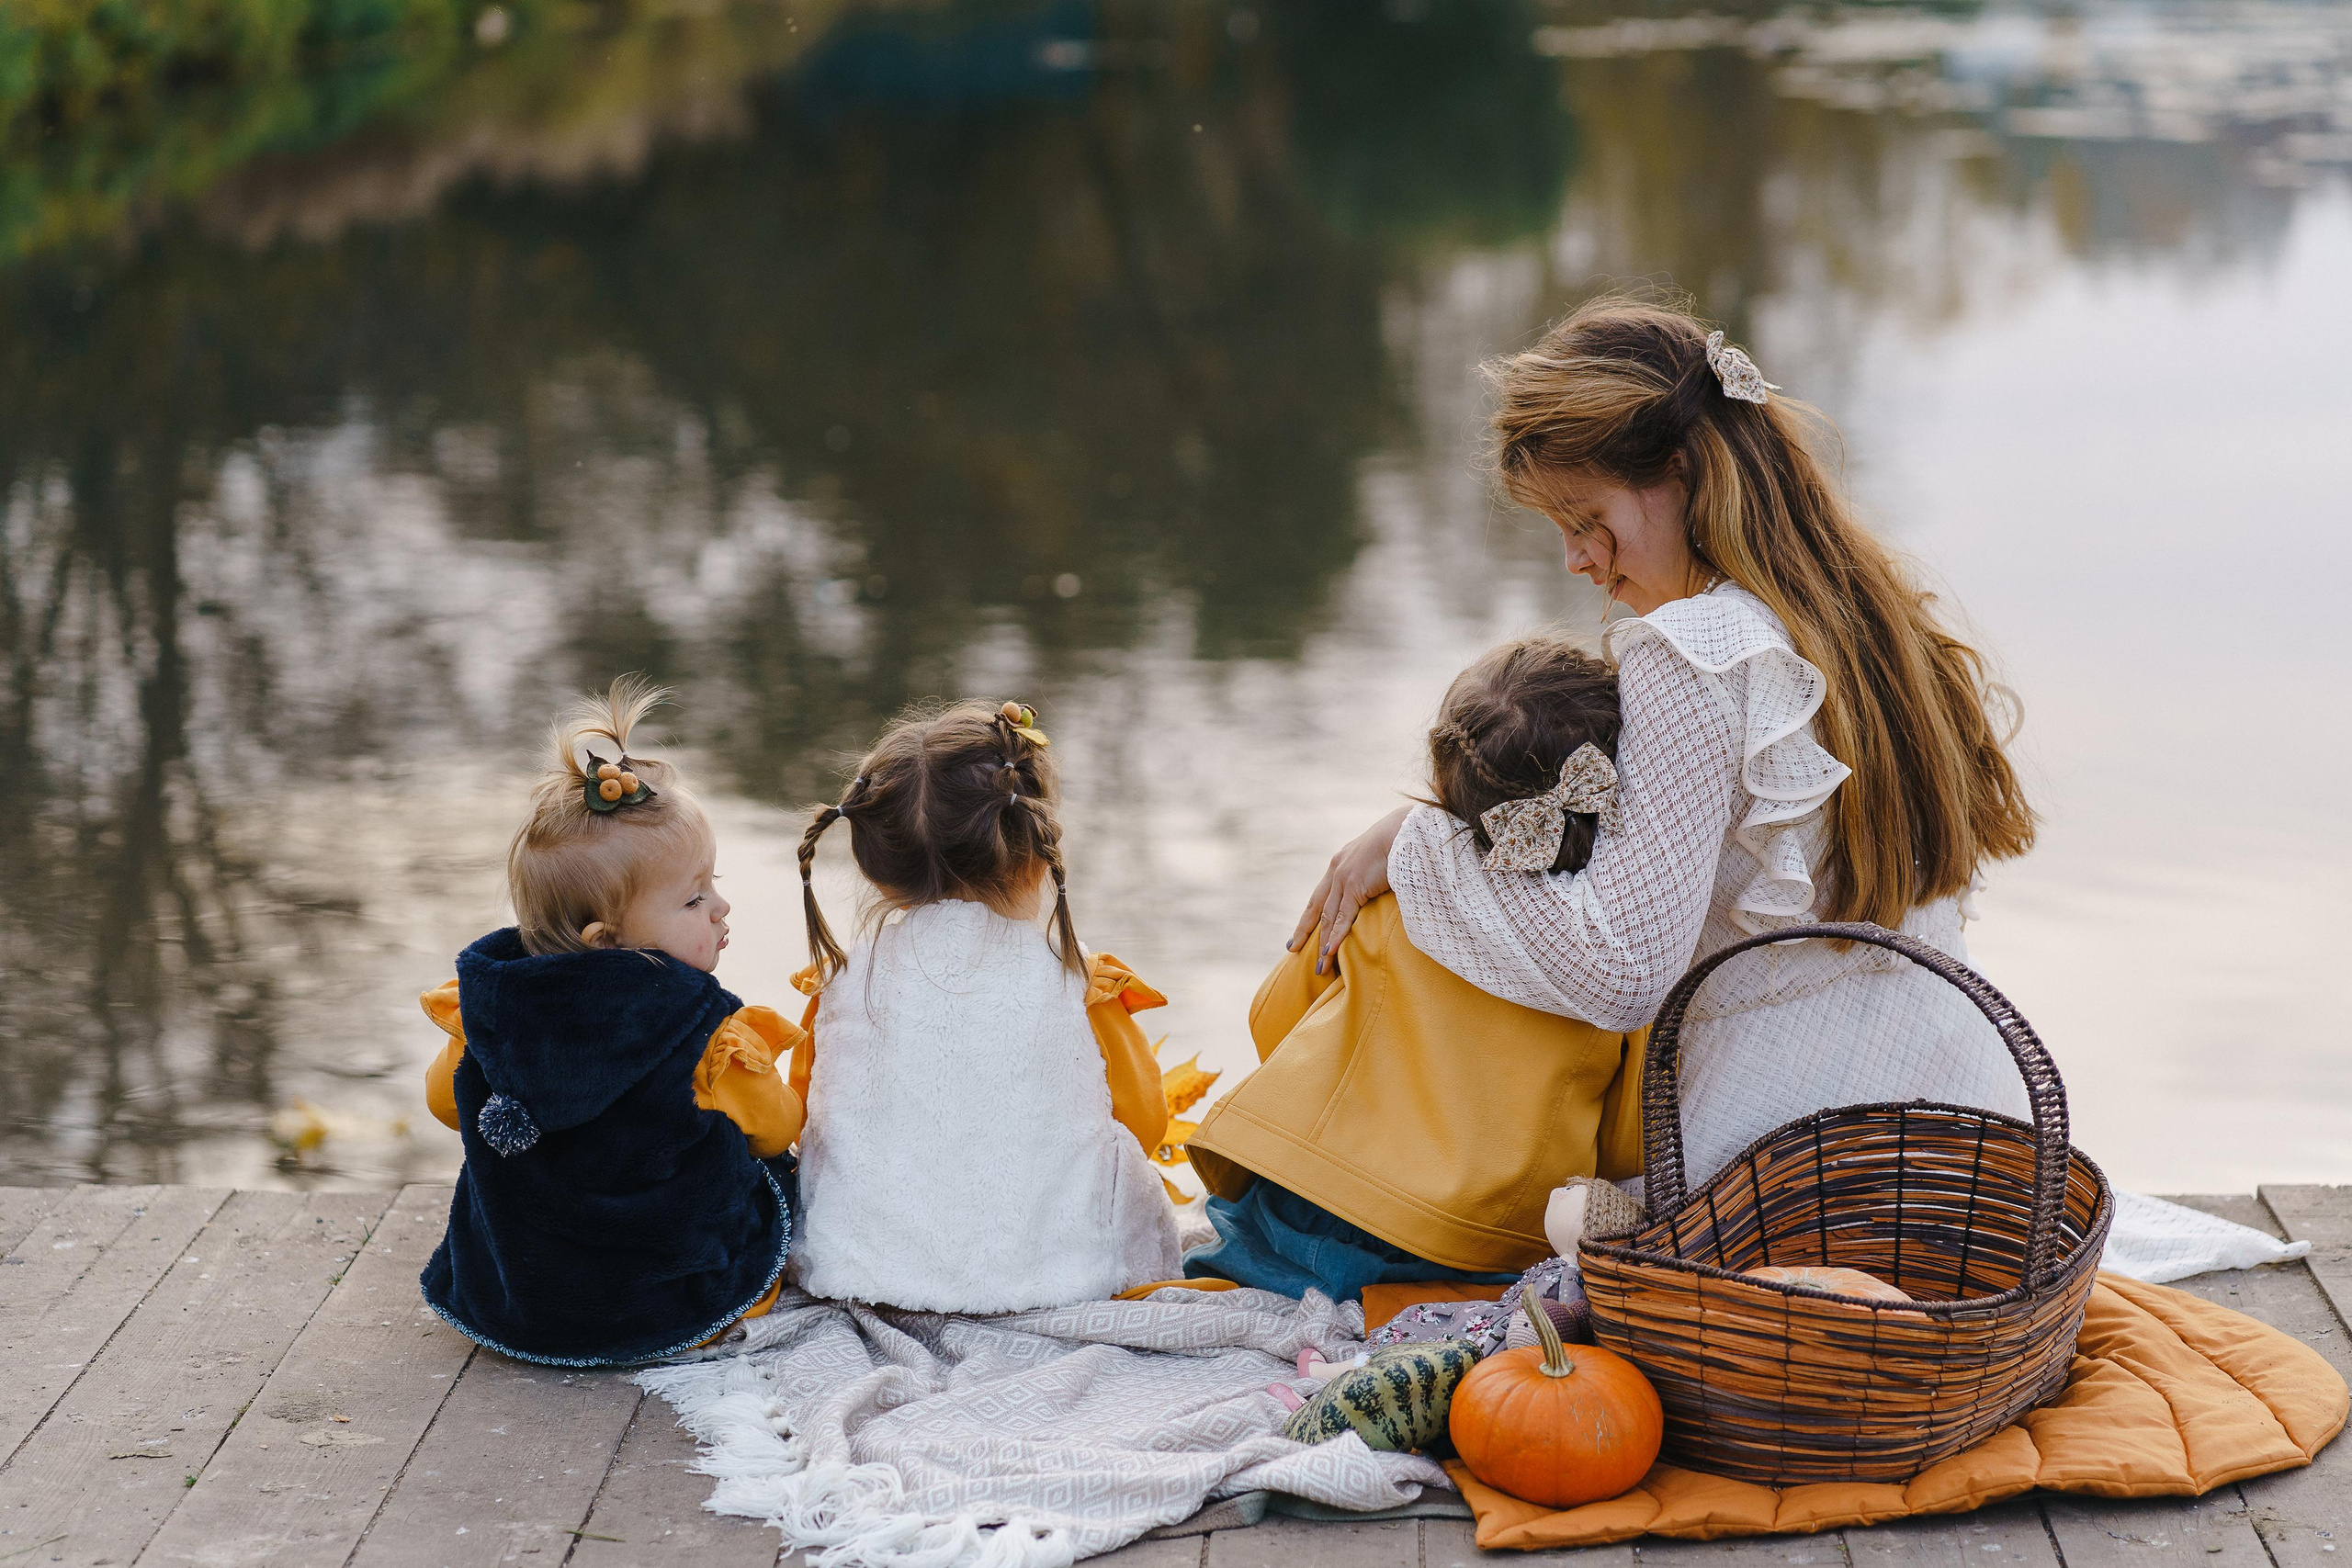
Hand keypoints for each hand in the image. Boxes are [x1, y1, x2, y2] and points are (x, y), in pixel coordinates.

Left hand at [1289, 806, 1409, 972]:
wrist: (1407, 830)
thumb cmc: (1401, 842)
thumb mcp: (1381, 858)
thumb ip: (1374, 873)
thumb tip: (1381, 884)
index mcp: (1342, 862)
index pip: (1322, 893)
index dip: (1311, 913)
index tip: (1301, 929)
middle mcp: (1337, 870)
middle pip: (1317, 906)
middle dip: (1305, 929)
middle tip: (1293, 949)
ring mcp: (1343, 878)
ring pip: (1329, 917)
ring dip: (1323, 943)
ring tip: (1319, 966)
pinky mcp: (1354, 885)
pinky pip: (1343, 917)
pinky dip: (1337, 936)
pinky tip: (1330, 952)